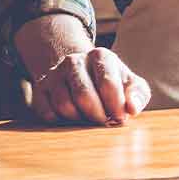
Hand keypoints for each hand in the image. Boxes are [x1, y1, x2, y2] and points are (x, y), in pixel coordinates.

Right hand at [30, 47, 150, 125]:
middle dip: (97, 115)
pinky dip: (62, 122)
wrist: (85, 76)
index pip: (108, 83)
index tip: (121, 118)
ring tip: (90, 119)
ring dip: (80, 119)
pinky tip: (74, 118)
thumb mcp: (132, 86)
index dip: (116, 106)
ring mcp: (54, 74)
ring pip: (64, 105)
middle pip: (84, 96)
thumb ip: (138, 96)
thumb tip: (132, 108)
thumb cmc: (114, 84)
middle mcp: (74, 60)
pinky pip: (48, 113)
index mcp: (101, 56)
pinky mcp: (40, 90)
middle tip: (104, 122)